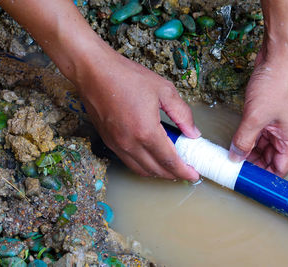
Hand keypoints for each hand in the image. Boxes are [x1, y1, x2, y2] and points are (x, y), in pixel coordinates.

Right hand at [76, 46, 199, 180]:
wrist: (93, 71)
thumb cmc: (127, 76)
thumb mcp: (164, 90)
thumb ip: (182, 114)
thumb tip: (193, 133)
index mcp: (146, 131)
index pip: (169, 161)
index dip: (184, 171)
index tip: (194, 174)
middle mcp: (130, 143)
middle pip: (156, 170)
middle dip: (173, 174)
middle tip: (186, 170)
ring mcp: (117, 144)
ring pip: (141, 170)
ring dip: (158, 172)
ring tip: (170, 166)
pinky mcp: (108, 141)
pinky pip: (128, 162)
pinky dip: (143, 165)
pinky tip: (151, 157)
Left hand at [229, 49, 287, 176]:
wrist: (279, 56)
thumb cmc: (276, 85)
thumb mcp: (256, 117)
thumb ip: (244, 140)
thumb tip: (235, 158)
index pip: (280, 168)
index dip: (265, 177)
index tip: (248, 183)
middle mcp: (286, 134)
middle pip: (270, 159)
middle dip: (254, 165)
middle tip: (233, 172)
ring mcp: (277, 124)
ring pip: (262, 146)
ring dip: (249, 152)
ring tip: (231, 160)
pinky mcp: (268, 114)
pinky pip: (258, 133)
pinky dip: (248, 139)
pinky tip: (235, 143)